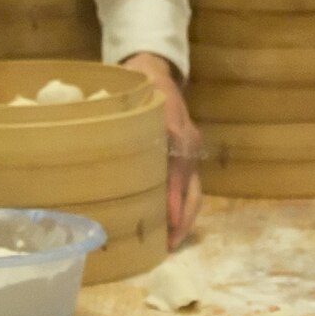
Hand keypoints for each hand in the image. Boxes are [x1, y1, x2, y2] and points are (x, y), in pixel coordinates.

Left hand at [118, 52, 200, 244]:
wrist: (154, 71)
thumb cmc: (141, 88)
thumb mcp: (136, 101)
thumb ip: (130, 125)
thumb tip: (120, 154)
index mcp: (179, 133)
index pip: (180, 172)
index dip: (175, 199)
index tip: (170, 223)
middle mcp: (189, 145)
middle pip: (194, 189)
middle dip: (185, 219)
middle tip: (170, 245)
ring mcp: (190, 152)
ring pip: (194, 191)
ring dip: (185, 218)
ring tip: (170, 243)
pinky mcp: (185, 158)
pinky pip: (188, 186)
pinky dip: (181, 207)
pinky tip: (168, 224)